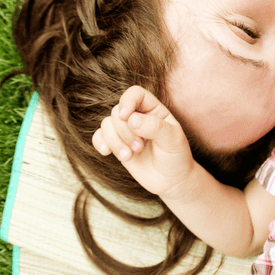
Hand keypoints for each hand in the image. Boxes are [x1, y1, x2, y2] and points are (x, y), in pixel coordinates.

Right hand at [92, 85, 196, 199]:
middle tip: (140, 147)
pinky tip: (106, 153)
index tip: (126, 117)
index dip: (127, 101)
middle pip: (117, 112)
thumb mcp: (172, 140)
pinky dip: (100, 143)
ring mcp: (126, 131)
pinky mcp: (117, 145)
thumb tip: (132, 119)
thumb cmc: (176, 157)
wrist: (170, 180)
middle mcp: (138, 117)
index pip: (135, 94)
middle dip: (125, 132)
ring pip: (106, 124)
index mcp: (154, 110)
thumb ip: (155, 127)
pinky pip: (99, 136)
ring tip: (130, 156)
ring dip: (115, 141)